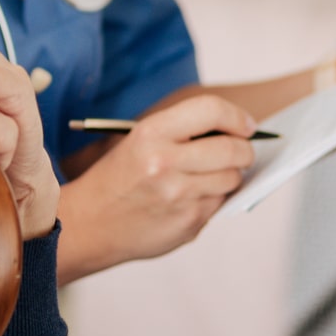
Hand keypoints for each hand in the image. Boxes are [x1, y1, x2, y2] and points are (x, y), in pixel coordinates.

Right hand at [61, 93, 257, 268]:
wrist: (89, 224)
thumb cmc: (118, 177)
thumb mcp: (139, 140)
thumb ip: (184, 132)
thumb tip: (238, 131)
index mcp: (151, 134)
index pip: (211, 111)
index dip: (237, 117)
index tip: (247, 126)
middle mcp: (165, 163)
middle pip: (233, 149)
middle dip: (244, 149)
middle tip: (240, 151)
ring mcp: (179, 196)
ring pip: (232, 178)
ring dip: (229, 176)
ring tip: (208, 177)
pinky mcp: (188, 223)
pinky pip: (220, 204)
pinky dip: (214, 199)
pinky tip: (190, 199)